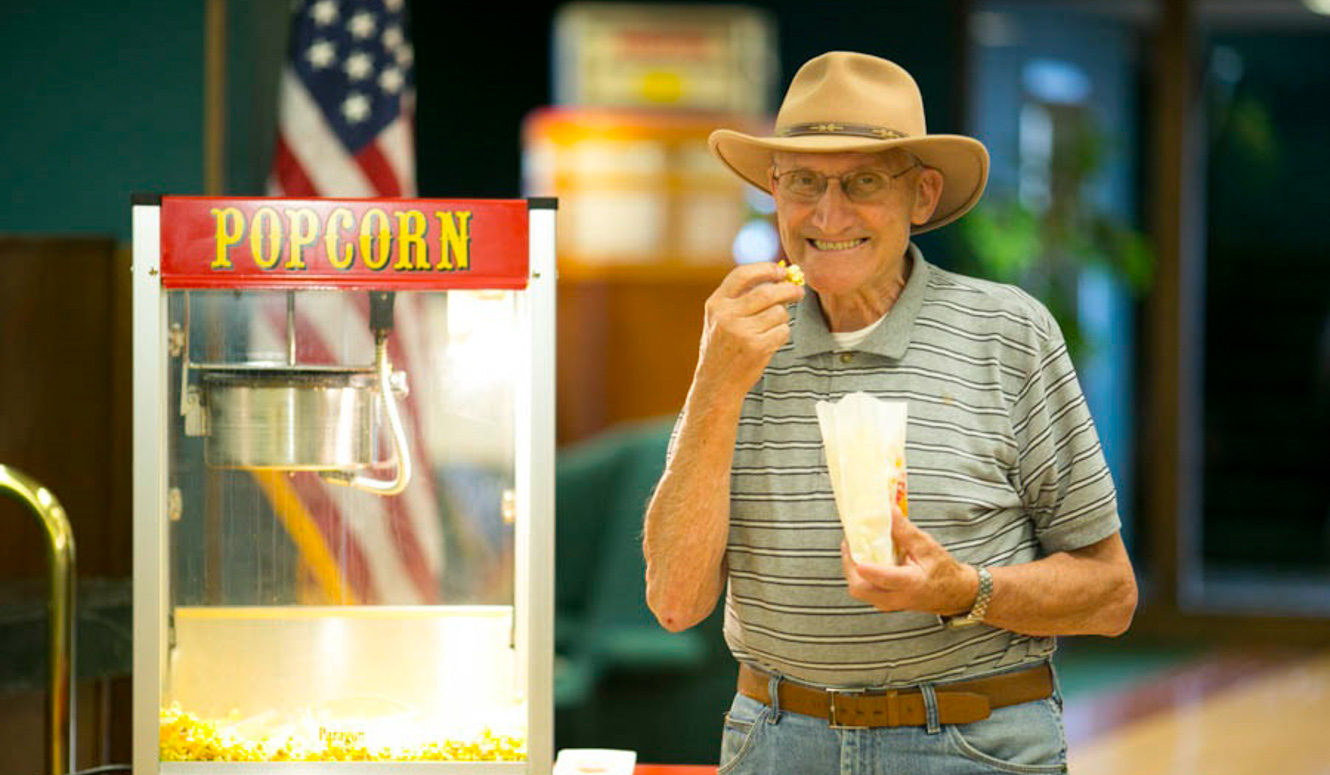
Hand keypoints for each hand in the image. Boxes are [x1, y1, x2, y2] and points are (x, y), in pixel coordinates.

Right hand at [694, 262, 804, 395]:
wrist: (716, 383)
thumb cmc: (723, 348)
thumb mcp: (720, 319)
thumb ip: (742, 299)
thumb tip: (780, 279)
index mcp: (716, 304)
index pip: (742, 274)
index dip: (766, 269)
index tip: (781, 271)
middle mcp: (727, 316)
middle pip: (768, 292)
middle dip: (789, 289)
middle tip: (798, 292)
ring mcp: (742, 332)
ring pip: (778, 312)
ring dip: (782, 318)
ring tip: (771, 328)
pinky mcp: (757, 348)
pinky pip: (783, 331)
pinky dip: (782, 334)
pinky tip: (770, 342)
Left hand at [841, 506, 978, 615]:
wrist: (955, 594)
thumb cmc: (943, 570)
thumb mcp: (927, 547)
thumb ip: (905, 531)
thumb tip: (887, 509)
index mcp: (910, 584)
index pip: (884, 578)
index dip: (867, 566)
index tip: (853, 549)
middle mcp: (896, 598)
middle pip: (860, 588)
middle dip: (849, 564)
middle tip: (849, 542)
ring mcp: (889, 604)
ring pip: (859, 590)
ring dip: (852, 569)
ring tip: (854, 547)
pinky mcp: (886, 602)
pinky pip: (865, 590)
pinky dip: (859, 575)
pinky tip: (863, 557)